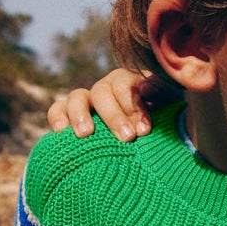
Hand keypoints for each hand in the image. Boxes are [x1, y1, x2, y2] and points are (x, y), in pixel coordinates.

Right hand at [47, 69, 173, 140]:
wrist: (148, 142)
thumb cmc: (163, 126)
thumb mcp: (168, 109)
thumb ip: (160, 95)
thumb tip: (146, 86)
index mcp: (130, 83)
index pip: (125, 86)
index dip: (133, 106)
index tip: (144, 130)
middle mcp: (107, 87)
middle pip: (103, 92)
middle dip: (114, 115)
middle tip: (127, 137)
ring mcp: (89, 100)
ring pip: (78, 97)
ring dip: (81, 114)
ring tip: (87, 134)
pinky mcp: (72, 115)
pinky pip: (59, 109)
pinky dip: (58, 117)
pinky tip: (62, 131)